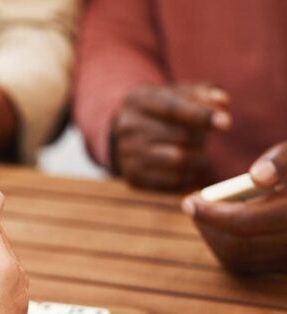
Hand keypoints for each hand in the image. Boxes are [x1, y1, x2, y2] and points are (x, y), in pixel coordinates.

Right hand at [112, 83, 230, 189]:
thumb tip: (221, 103)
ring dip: (198, 156)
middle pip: (179, 135)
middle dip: (201, 136)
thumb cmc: (161, 110)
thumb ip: (201, 93)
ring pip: (178, 160)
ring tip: (198, 150)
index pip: (172, 108)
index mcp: (137, 100)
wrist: (127, 135)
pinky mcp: (134, 177)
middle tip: (203, 135)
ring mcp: (127, 154)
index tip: (226, 122)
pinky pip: (173, 180)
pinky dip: (189, 173)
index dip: (201, 115)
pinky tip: (187, 164)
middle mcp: (127, 127)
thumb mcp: (176, 93)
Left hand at [182, 142, 286, 273]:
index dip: (211, 213)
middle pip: (236, 246)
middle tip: (192, 206)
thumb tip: (258, 177)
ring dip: (213, 236)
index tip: (189, 200)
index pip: (245, 222)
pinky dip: (227, 244)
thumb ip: (282, 161)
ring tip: (206, 211)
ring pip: (238, 259)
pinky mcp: (283, 265)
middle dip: (207, 226)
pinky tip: (222, 223)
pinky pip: (246, 263)